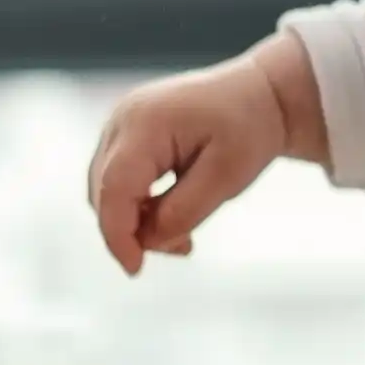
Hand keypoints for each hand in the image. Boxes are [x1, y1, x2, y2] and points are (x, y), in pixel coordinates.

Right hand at [82, 37, 314, 272]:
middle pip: (104, 193)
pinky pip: (117, 179)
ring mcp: (119, 124)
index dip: (117, 235)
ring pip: (107, 190)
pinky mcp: (125, 134)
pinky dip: (138, 205)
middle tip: (184, 246)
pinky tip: (170, 213)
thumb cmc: (249, 128)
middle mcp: (121, 120)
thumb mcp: (227, 176)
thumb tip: (147, 241)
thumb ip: (184, 211)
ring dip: (136, 220)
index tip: (135, 270)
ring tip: (183, 233)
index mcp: (145, 124)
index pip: (114, 189)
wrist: (259, 93)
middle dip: (133, 231)